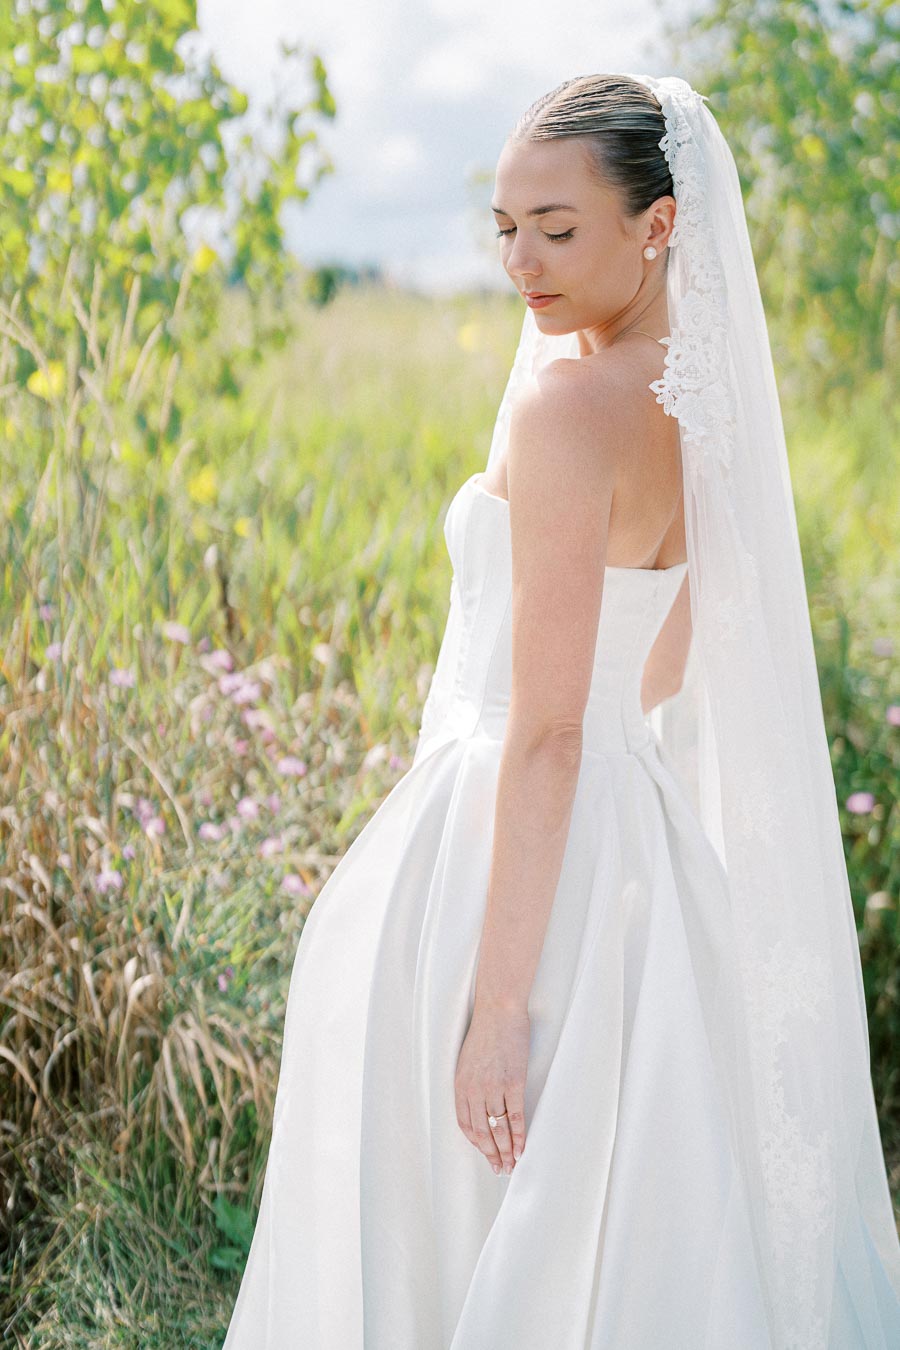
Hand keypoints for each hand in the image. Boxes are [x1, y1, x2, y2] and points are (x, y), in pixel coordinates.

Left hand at [454, 1002, 529, 1174]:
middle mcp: (474, 1090)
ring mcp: (494, 1087)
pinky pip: (515, 1116)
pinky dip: (518, 1136)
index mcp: (460, 1085)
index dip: (476, 1143)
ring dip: (506, 1151)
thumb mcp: (468, 1059)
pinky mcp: (513, 1082)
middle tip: (500, 1169)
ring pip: (498, 1128)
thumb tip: (478, 1102)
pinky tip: (522, 1148)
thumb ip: (471, 1082)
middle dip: (491, 1154)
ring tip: (512, 1165)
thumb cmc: (485, 1031)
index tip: (485, 1155)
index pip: (465, 1124)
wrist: (499, 1009)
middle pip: (481, 1132)